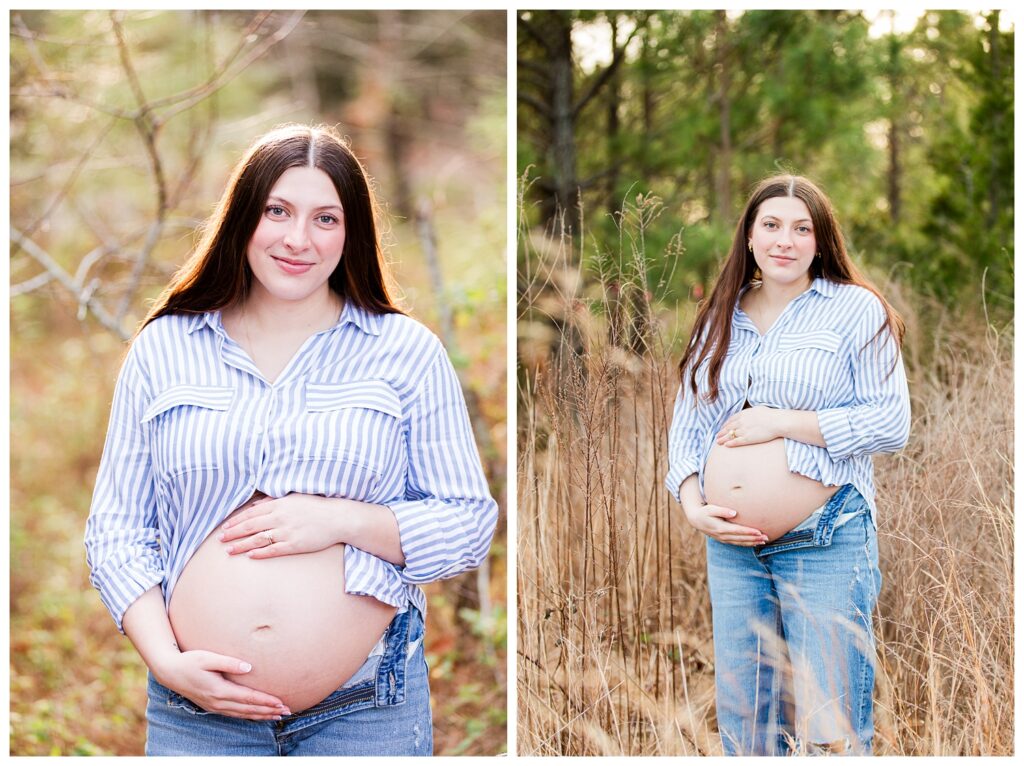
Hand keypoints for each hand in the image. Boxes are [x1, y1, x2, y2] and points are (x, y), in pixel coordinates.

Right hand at [155, 649, 290, 719]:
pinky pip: (234, 714)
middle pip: (248, 709)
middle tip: (287, 711)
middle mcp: (218, 702)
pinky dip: (248, 716)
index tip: (280, 702)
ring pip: (242, 714)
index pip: (248, 698)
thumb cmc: (190, 661)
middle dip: (268, 711)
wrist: (170, 672)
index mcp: (219, 690)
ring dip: (261, 715)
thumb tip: (249, 667)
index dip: (266, 701)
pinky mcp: (212, 706)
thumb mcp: (208, 658)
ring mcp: (215, 706)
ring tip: (277, 716)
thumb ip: (229, 663)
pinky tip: (257, 715)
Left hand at [218, 493, 341, 558]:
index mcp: (279, 505)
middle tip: (220, 539)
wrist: (337, 518)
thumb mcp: (294, 497)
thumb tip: (257, 503)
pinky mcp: (295, 545)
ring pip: (258, 540)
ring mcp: (287, 532)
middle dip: (233, 533)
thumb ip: (274, 500)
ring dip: (242, 545)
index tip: (225, 526)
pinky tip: (250, 556)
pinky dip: (260, 553)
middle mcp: (280, 518)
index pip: (251, 513)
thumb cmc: (316, 506)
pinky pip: (274, 550)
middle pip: (251, 526)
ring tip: (229, 550)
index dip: (236, 520)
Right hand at [683, 502, 768, 545]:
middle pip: (741, 538)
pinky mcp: (724, 540)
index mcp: (721, 528)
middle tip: (766, 537)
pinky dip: (746, 544)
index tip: (759, 531)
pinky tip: (754, 543)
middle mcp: (723, 535)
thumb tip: (735, 512)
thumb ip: (722, 510)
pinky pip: (737, 543)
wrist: (696, 520)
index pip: (738, 531)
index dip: (749, 532)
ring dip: (752, 542)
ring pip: (740, 542)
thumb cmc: (705, 512)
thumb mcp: (711, 509)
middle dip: (754, 538)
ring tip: (764, 541)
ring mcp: (723, 539)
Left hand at [715, 405, 781, 446]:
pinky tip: (726, 445)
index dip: (725, 424)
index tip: (723, 427)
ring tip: (718, 442)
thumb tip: (750, 413)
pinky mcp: (748, 439)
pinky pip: (736, 441)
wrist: (776, 422)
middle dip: (721, 432)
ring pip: (730, 435)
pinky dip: (730, 443)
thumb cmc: (770, 415)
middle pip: (728, 428)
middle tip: (717, 436)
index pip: (731, 420)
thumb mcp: (757, 409)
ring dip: (723, 439)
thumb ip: (751, 412)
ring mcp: (744, 430)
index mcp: (743, 414)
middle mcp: (741, 422)